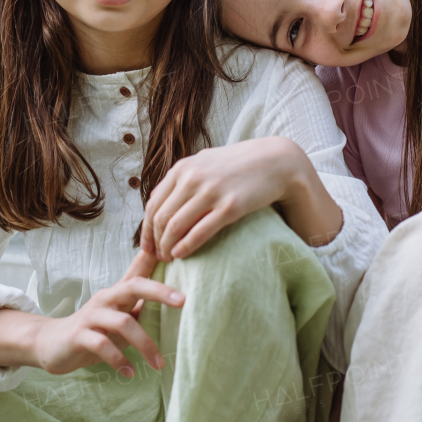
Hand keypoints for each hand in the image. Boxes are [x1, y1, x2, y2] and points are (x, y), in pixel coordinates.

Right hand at [29, 248, 182, 376]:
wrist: (51, 344)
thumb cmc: (94, 330)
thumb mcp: (120, 316)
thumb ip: (141, 306)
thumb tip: (176, 299)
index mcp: (118, 293)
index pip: (139, 271)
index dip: (156, 258)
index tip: (177, 252)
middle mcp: (105, 299)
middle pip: (133, 286)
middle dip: (159, 291)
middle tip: (183, 301)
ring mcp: (91, 316)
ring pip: (122, 322)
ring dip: (145, 343)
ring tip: (159, 364)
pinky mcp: (78, 336)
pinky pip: (102, 345)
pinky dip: (118, 359)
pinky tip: (129, 371)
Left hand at [140, 136, 307, 261]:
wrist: (275, 162)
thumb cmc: (238, 164)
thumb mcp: (204, 162)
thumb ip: (181, 178)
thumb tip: (157, 197)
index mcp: (183, 168)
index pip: (153, 203)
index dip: (146, 228)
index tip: (147, 245)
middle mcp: (192, 178)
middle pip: (161, 217)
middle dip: (155, 241)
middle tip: (157, 257)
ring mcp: (211, 192)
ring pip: (175, 226)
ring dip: (167, 247)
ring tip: (168, 259)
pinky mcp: (230, 206)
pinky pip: (199, 232)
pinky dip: (186, 246)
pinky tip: (182, 255)